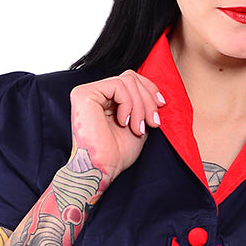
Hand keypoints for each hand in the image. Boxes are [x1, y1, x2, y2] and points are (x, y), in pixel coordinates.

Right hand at [68, 71, 164, 187]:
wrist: (104, 168)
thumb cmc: (118, 153)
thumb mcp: (139, 122)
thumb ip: (143, 104)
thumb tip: (155, 91)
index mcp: (106, 98)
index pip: (131, 79)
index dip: (149, 89)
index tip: (161, 106)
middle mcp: (95, 92)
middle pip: (131, 77)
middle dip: (147, 99)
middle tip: (152, 123)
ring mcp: (87, 92)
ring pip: (127, 81)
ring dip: (140, 106)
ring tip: (138, 128)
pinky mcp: (84, 94)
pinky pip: (118, 86)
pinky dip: (128, 104)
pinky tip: (124, 123)